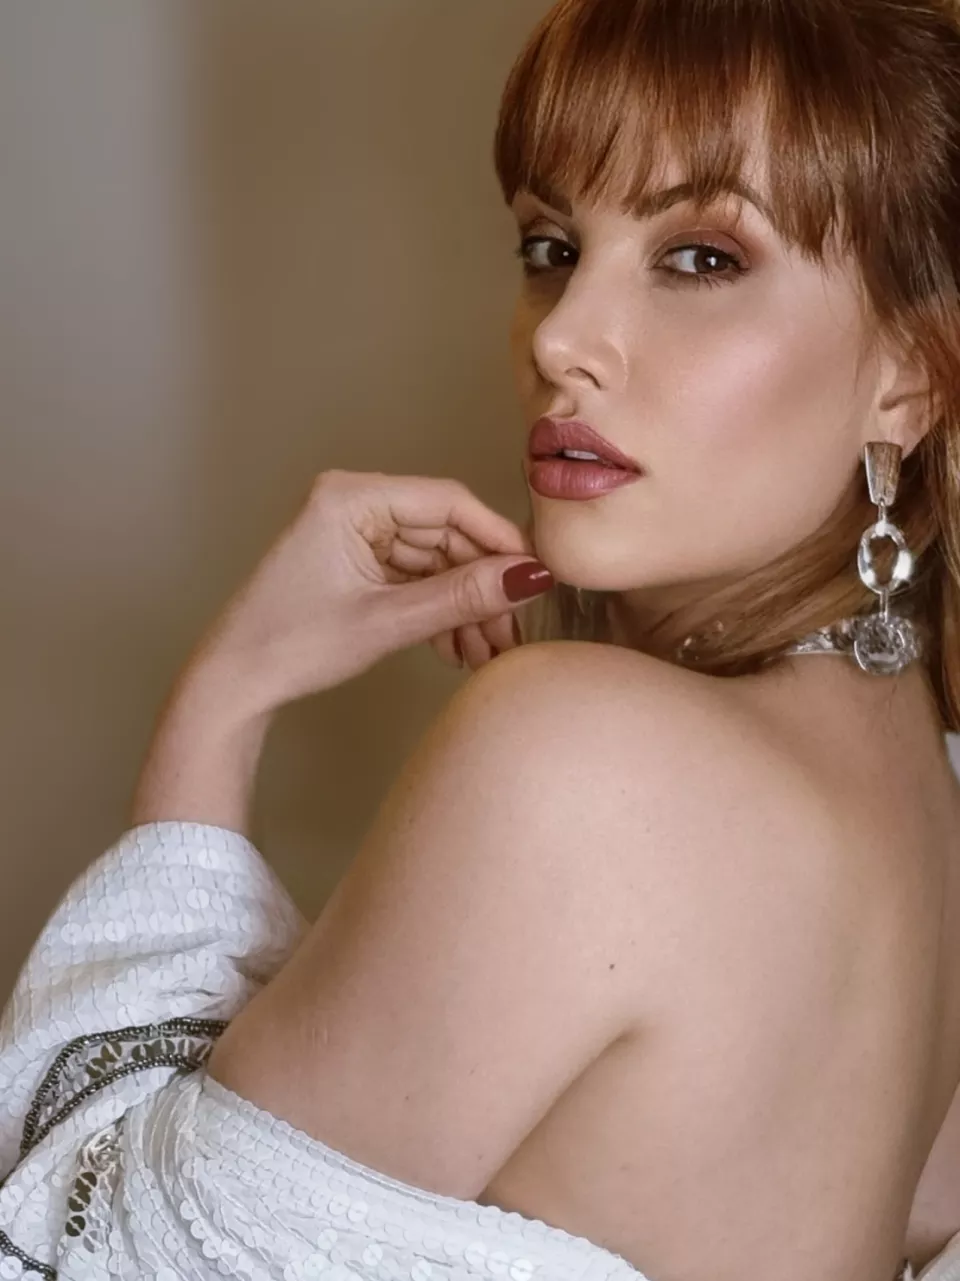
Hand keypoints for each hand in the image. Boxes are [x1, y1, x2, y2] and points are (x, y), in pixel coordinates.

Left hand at [185, 470, 553, 717]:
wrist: (235, 685)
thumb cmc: (291, 646)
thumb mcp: (385, 622)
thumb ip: (460, 597)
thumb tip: (529, 578)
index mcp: (352, 497)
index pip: (448, 503)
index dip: (498, 539)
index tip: (536, 577)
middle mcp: (356, 505)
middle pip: (445, 535)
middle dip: (481, 587)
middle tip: (511, 633)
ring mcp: (357, 535)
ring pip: (436, 563)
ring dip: (463, 607)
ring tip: (485, 654)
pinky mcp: (358, 565)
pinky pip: (415, 579)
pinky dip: (439, 611)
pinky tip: (457, 649)